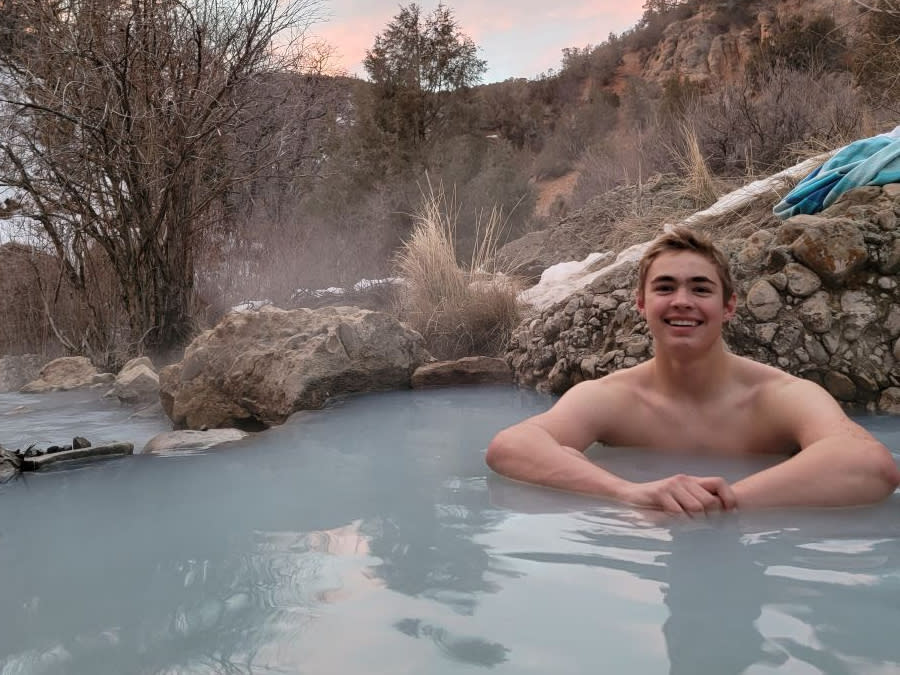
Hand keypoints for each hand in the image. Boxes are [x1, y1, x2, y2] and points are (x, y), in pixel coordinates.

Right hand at [619, 474, 736, 514]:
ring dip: (692, 523)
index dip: (729, 499)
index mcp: (691, 480)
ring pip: (696, 509)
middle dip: (709, 519)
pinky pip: (678, 513)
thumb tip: (723, 520)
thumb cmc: (657, 505)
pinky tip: (672, 523)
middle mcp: (683, 480)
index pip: (720, 483)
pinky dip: (678, 522)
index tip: (730, 515)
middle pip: (710, 502)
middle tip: (701, 526)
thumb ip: (698, 506)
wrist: (629, 497)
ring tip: (684, 525)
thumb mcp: (680, 502)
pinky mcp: (659, 493)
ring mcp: (671, 485)